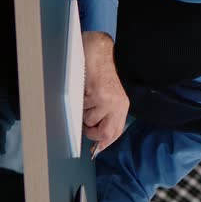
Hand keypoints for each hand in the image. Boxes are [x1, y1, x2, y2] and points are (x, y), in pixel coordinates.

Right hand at [82, 31, 128, 154]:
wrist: (97, 53)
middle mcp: (118, 105)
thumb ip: (105, 116)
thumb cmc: (99, 76)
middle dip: (91, 132)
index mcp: (122, 107)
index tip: (95, 148)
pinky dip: (78, 103)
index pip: (115, 133)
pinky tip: (83, 91)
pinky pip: (82, 109)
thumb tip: (97, 141)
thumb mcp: (109, 98)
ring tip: (85, 99)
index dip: (103, 143)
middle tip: (85, 124)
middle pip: (105, 133)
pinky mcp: (98, 95)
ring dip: (82, 113)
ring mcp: (109, 100)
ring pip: (89, 120)